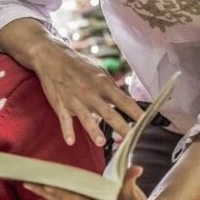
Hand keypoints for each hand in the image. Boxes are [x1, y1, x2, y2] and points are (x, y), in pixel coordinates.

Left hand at [25, 165, 170, 199]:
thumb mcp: (137, 196)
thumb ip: (131, 182)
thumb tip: (136, 169)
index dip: (61, 193)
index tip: (46, 185)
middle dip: (46, 193)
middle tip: (28, 181)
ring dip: (47, 196)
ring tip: (30, 184)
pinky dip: (56, 199)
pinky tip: (45, 190)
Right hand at [30, 42, 144, 146]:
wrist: (53, 58)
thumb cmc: (79, 66)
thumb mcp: (99, 73)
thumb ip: (111, 89)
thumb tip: (125, 103)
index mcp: (103, 84)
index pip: (124, 100)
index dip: (136, 112)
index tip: (146, 122)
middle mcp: (91, 92)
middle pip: (108, 112)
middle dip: (121, 125)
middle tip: (131, 138)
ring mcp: (75, 99)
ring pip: (86, 117)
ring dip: (93, 130)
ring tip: (101, 142)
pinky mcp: (60, 104)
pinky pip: (64, 119)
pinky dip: (67, 130)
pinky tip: (71, 141)